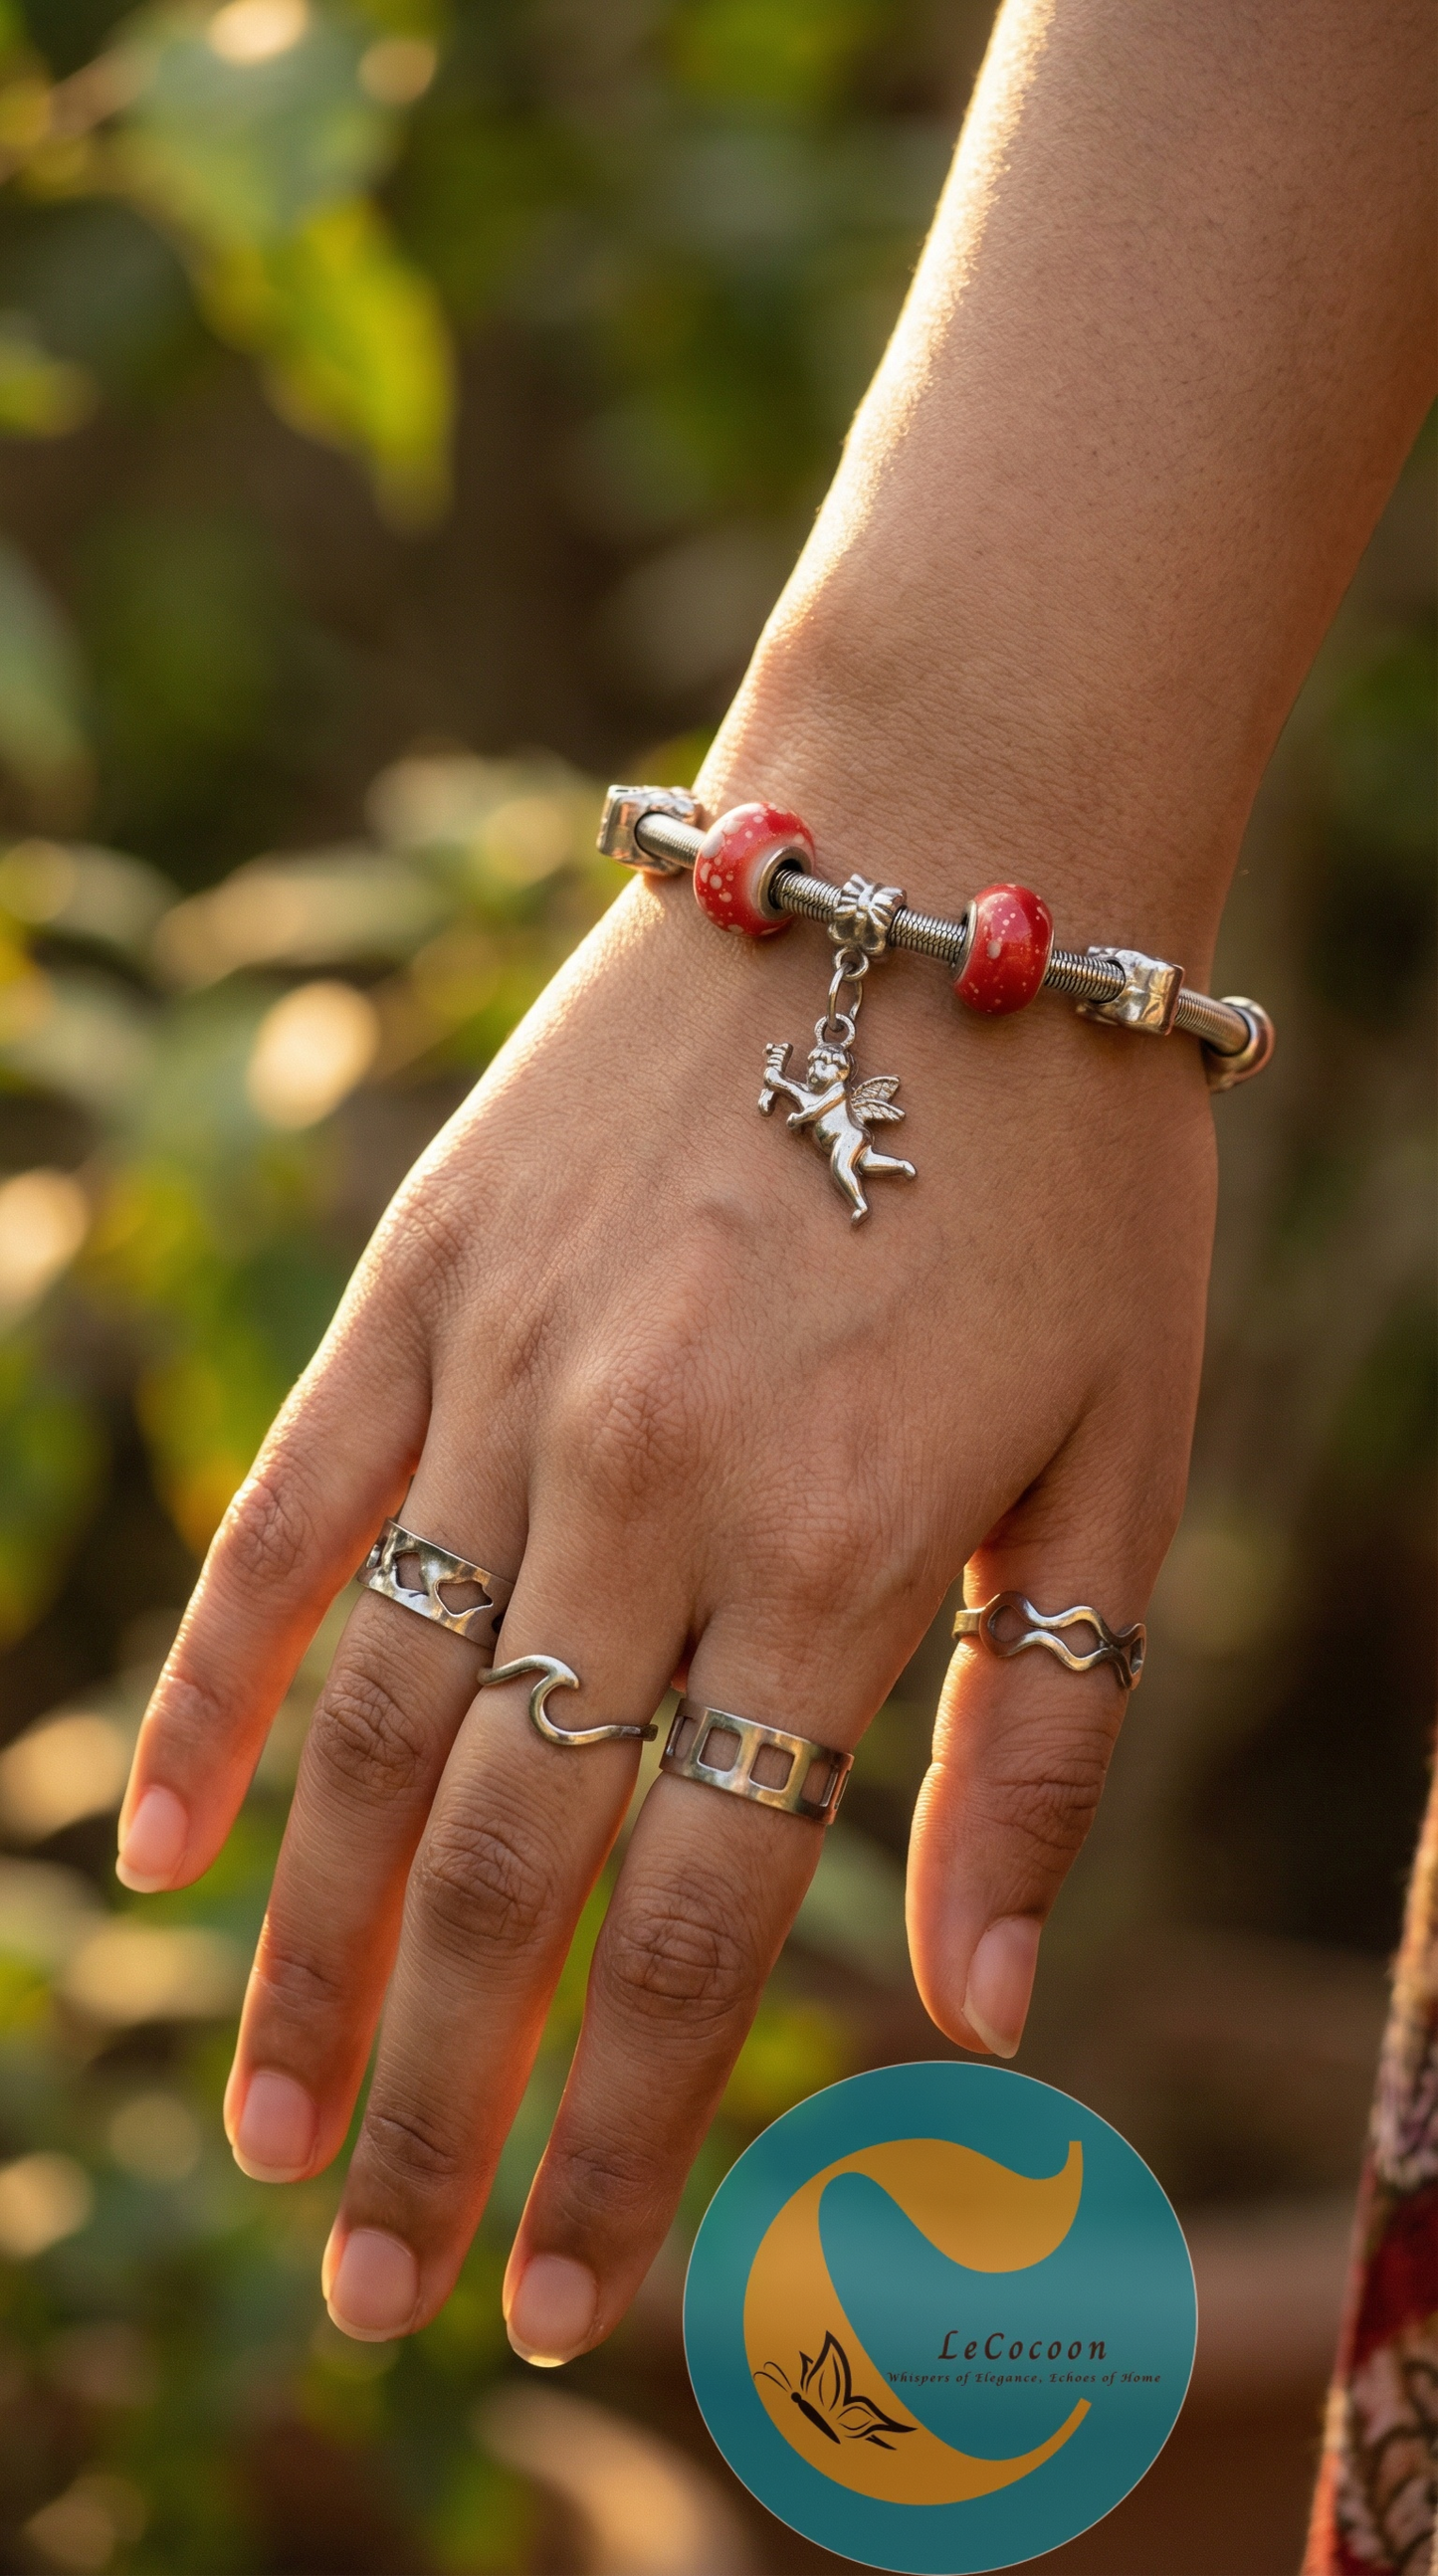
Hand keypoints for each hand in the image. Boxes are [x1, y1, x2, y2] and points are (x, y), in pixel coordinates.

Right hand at [115, 715, 1216, 2359]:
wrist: (947, 861)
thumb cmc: (1070, 1175)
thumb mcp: (1122, 1459)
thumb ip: (1039, 1746)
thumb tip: (980, 2020)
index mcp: (841, 1543)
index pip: (706, 1917)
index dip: (627, 2138)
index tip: (568, 2298)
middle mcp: (649, 1478)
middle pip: (516, 1867)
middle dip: (440, 2108)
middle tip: (382, 2294)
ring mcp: (510, 1375)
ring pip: (375, 1727)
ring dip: (304, 1955)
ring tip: (265, 2135)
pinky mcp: (422, 1279)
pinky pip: (288, 1519)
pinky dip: (204, 1688)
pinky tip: (141, 1845)